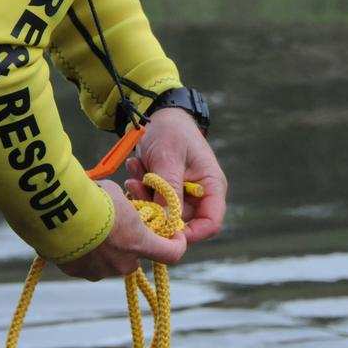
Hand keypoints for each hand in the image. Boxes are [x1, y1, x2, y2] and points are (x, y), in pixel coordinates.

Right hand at [56, 179, 185, 280]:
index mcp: (138, 243)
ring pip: (111, 261)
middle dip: (130, 242)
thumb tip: (123, 209)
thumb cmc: (94, 199)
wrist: (57, 213)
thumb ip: (126, 209)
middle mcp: (123, 263)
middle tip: (119, 222)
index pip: (171, 254)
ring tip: (91, 224)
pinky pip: (88, 263)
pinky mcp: (78, 273)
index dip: (176, 244)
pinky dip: (86, 251)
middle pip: (135, 256)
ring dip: (107, 247)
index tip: (174, 234)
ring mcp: (99, 271)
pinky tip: (75, 233)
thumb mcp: (117, 196)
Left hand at [124, 108, 226, 243]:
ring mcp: (182, 192)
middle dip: (156, 207)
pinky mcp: (166, 190)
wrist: (158, 113)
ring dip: (145, 194)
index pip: (210, 223)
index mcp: (211, 186)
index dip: (191, 234)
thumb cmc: (171, 131)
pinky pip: (152, 201)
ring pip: (163, 211)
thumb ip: (168, 191)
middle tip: (137, 184)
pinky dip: (141, 188)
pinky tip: (136, 167)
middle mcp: (200, 194)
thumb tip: (165, 224)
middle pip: (181, 220)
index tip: (163, 230)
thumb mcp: (168, 158)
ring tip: (136, 169)